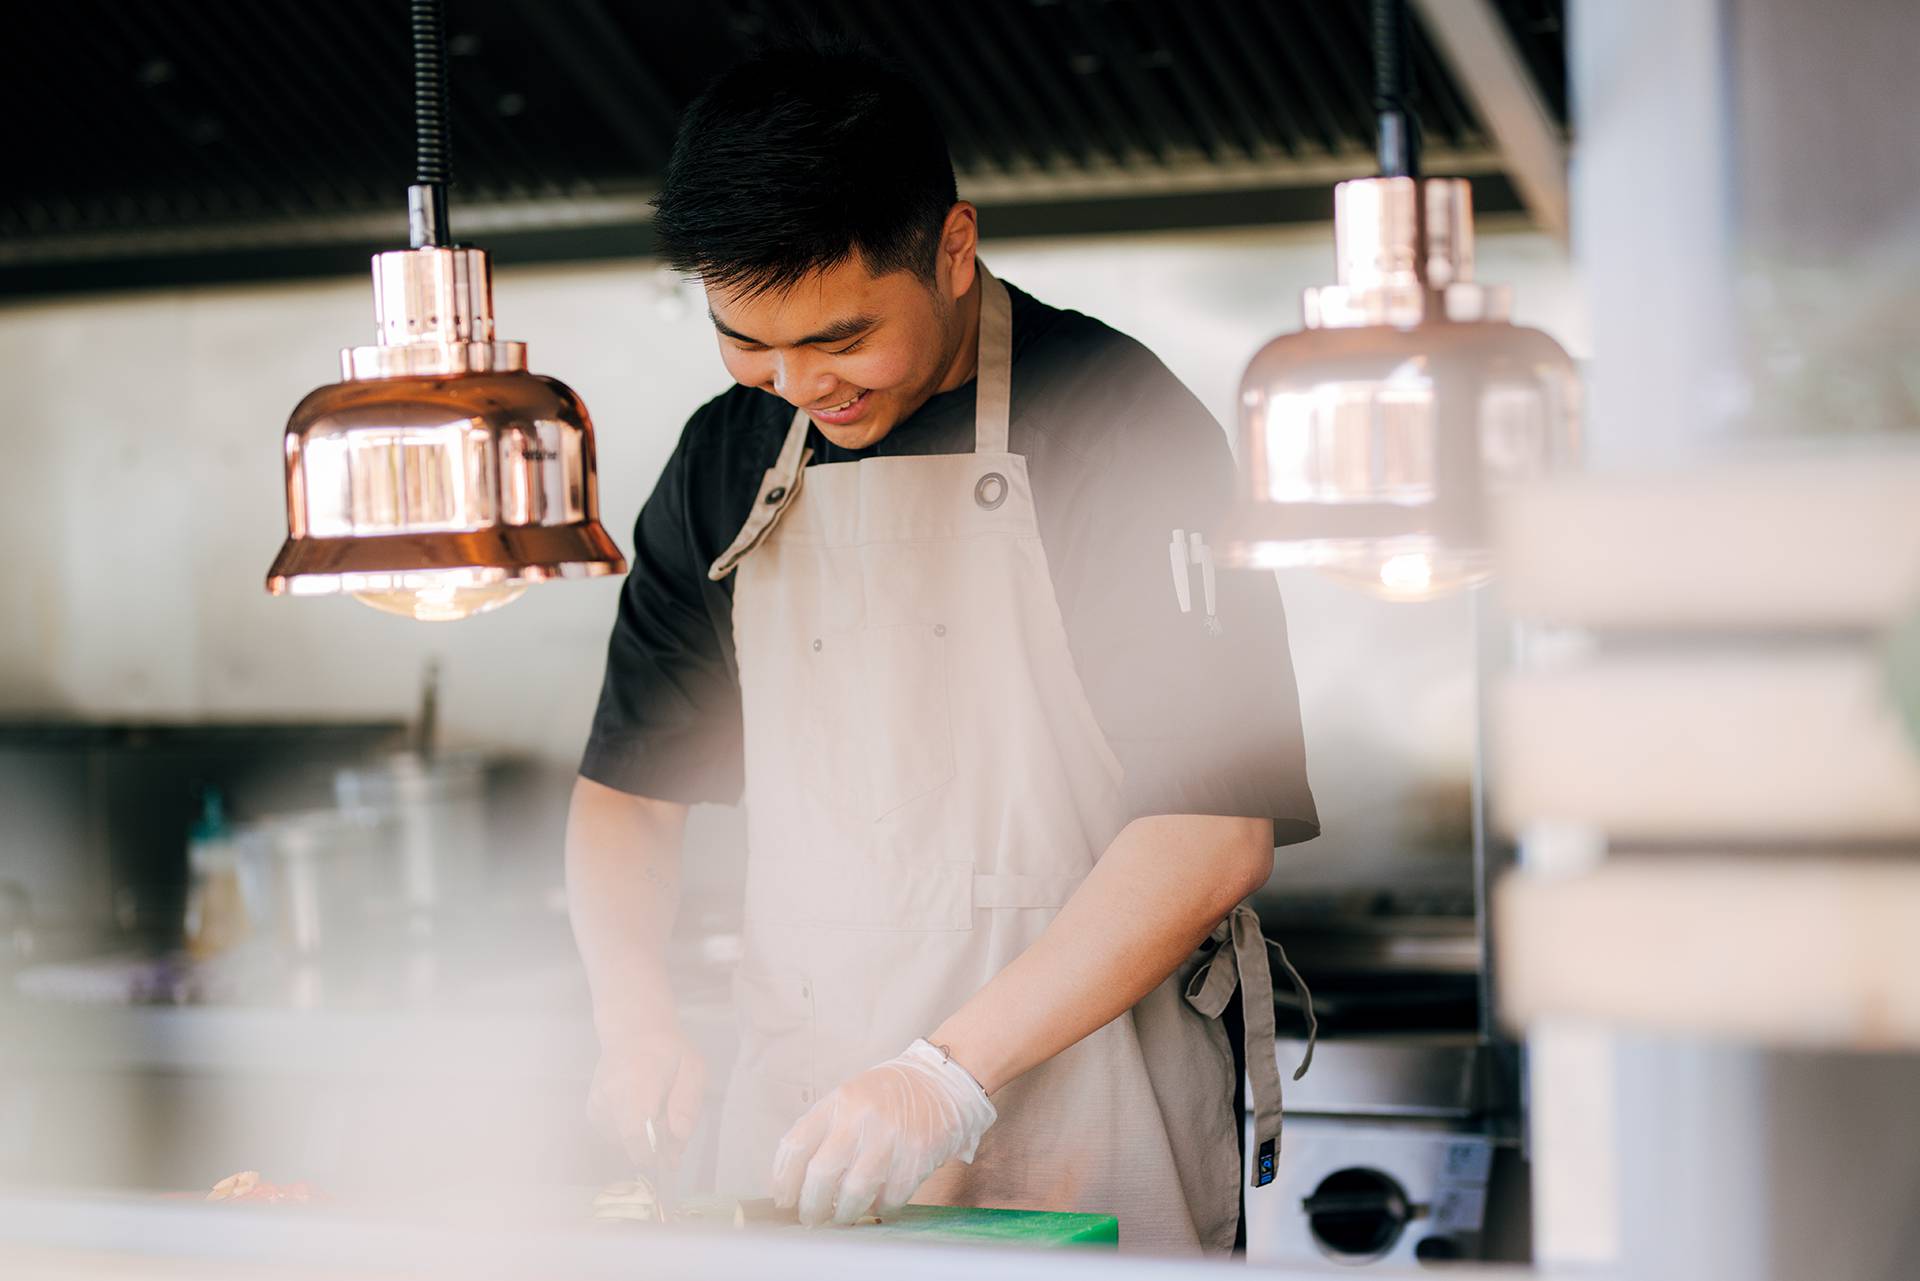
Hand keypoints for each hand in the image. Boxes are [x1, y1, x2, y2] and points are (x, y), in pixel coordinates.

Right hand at [587, 1024, 705, 1166]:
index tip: (671, 1158)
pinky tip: (640, 1112)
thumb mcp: (693, 1069)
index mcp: (637, 1085)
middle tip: (673, 1131)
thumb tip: (679, 1135)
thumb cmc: (669, 1051)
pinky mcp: (592, 1112)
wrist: (634, 1032)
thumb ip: (688, 1103)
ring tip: (656, 1113)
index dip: (652, 1153)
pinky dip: (631, 1133)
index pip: (635, 1133)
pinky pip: (615, 1136)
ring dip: (644, 1140)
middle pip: (630, 1144)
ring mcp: (597, 1105)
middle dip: (655, 1148)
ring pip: (623, 1143)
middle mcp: (609, 1097)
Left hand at [771, 1040, 996, 1226]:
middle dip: (811, 1206)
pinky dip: (878, 1208)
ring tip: (842, 1216)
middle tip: (810, 1218)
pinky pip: (889, 1198)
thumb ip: (823, 1132)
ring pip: (854, 1193)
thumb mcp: (850, 1099)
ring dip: (843, 1214)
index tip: (782, 1200)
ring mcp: (891, 1138)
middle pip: (821, 1174)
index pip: (796, 1145)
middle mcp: (861, 1118)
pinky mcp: (917, 1157)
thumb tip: (794, 1182)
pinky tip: (876, 1202)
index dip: (782, 1180)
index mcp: (838, 1102)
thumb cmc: (888, 1097)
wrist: (942, 1082)